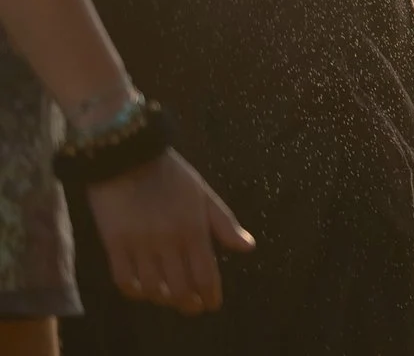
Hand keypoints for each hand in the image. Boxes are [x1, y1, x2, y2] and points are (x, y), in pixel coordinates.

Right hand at [84, 149, 253, 314]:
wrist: (128, 157)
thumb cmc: (171, 176)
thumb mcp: (205, 195)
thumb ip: (225, 225)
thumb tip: (248, 248)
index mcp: (193, 230)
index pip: (206, 274)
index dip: (211, 295)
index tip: (212, 305)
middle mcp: (168, 242)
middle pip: (180, 288)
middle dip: (189, 303)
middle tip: (193, 308)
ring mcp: (139, 245)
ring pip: (153, 289)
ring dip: (164, 299)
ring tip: (172, 299)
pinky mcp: (114, 244)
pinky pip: (124, 280)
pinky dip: (135, 292)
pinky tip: (144, 291)